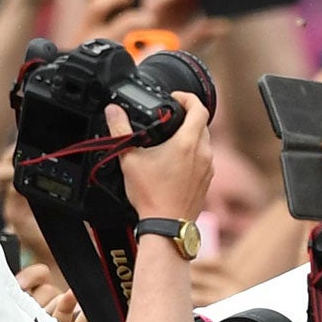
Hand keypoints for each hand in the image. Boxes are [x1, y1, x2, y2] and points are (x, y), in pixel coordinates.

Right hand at [115, 93, 212, 221]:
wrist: (166, 224)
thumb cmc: (151, 195)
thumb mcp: (130, 159)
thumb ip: (120, 130)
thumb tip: (113, 111)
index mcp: (188, 142)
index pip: (199, 108)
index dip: (188, 98)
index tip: (175, 98)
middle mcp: (204, 152)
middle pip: (202, 123)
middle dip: (188, 116)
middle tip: (170, 116)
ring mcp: (209, 166)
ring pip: (204, 141)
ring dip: (191, 134)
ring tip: (170, 137)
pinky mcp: (208, 178)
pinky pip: (205, 157)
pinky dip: (193, 152)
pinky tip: (176, 160)